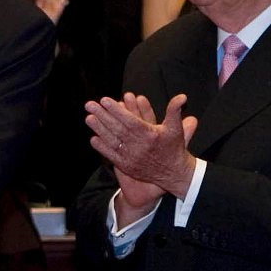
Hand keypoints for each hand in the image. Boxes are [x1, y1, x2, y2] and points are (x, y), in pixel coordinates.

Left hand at [86, 92, 198, 206]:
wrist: (173, 174)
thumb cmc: (173, 148)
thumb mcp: (176, 128)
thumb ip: (175, 111)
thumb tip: (182, 96)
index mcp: (150, 135)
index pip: (129, 120)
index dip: (116, 110)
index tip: (104, 100)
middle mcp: (139, 146)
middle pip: (117, 129)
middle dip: (102, 116)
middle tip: (89, 105)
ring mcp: (132, 157)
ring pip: (112, 141)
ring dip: (99, 129)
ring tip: (88, 118)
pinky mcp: (127, 166)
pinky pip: (112, 156)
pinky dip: (102, 148)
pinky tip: (93, 138)